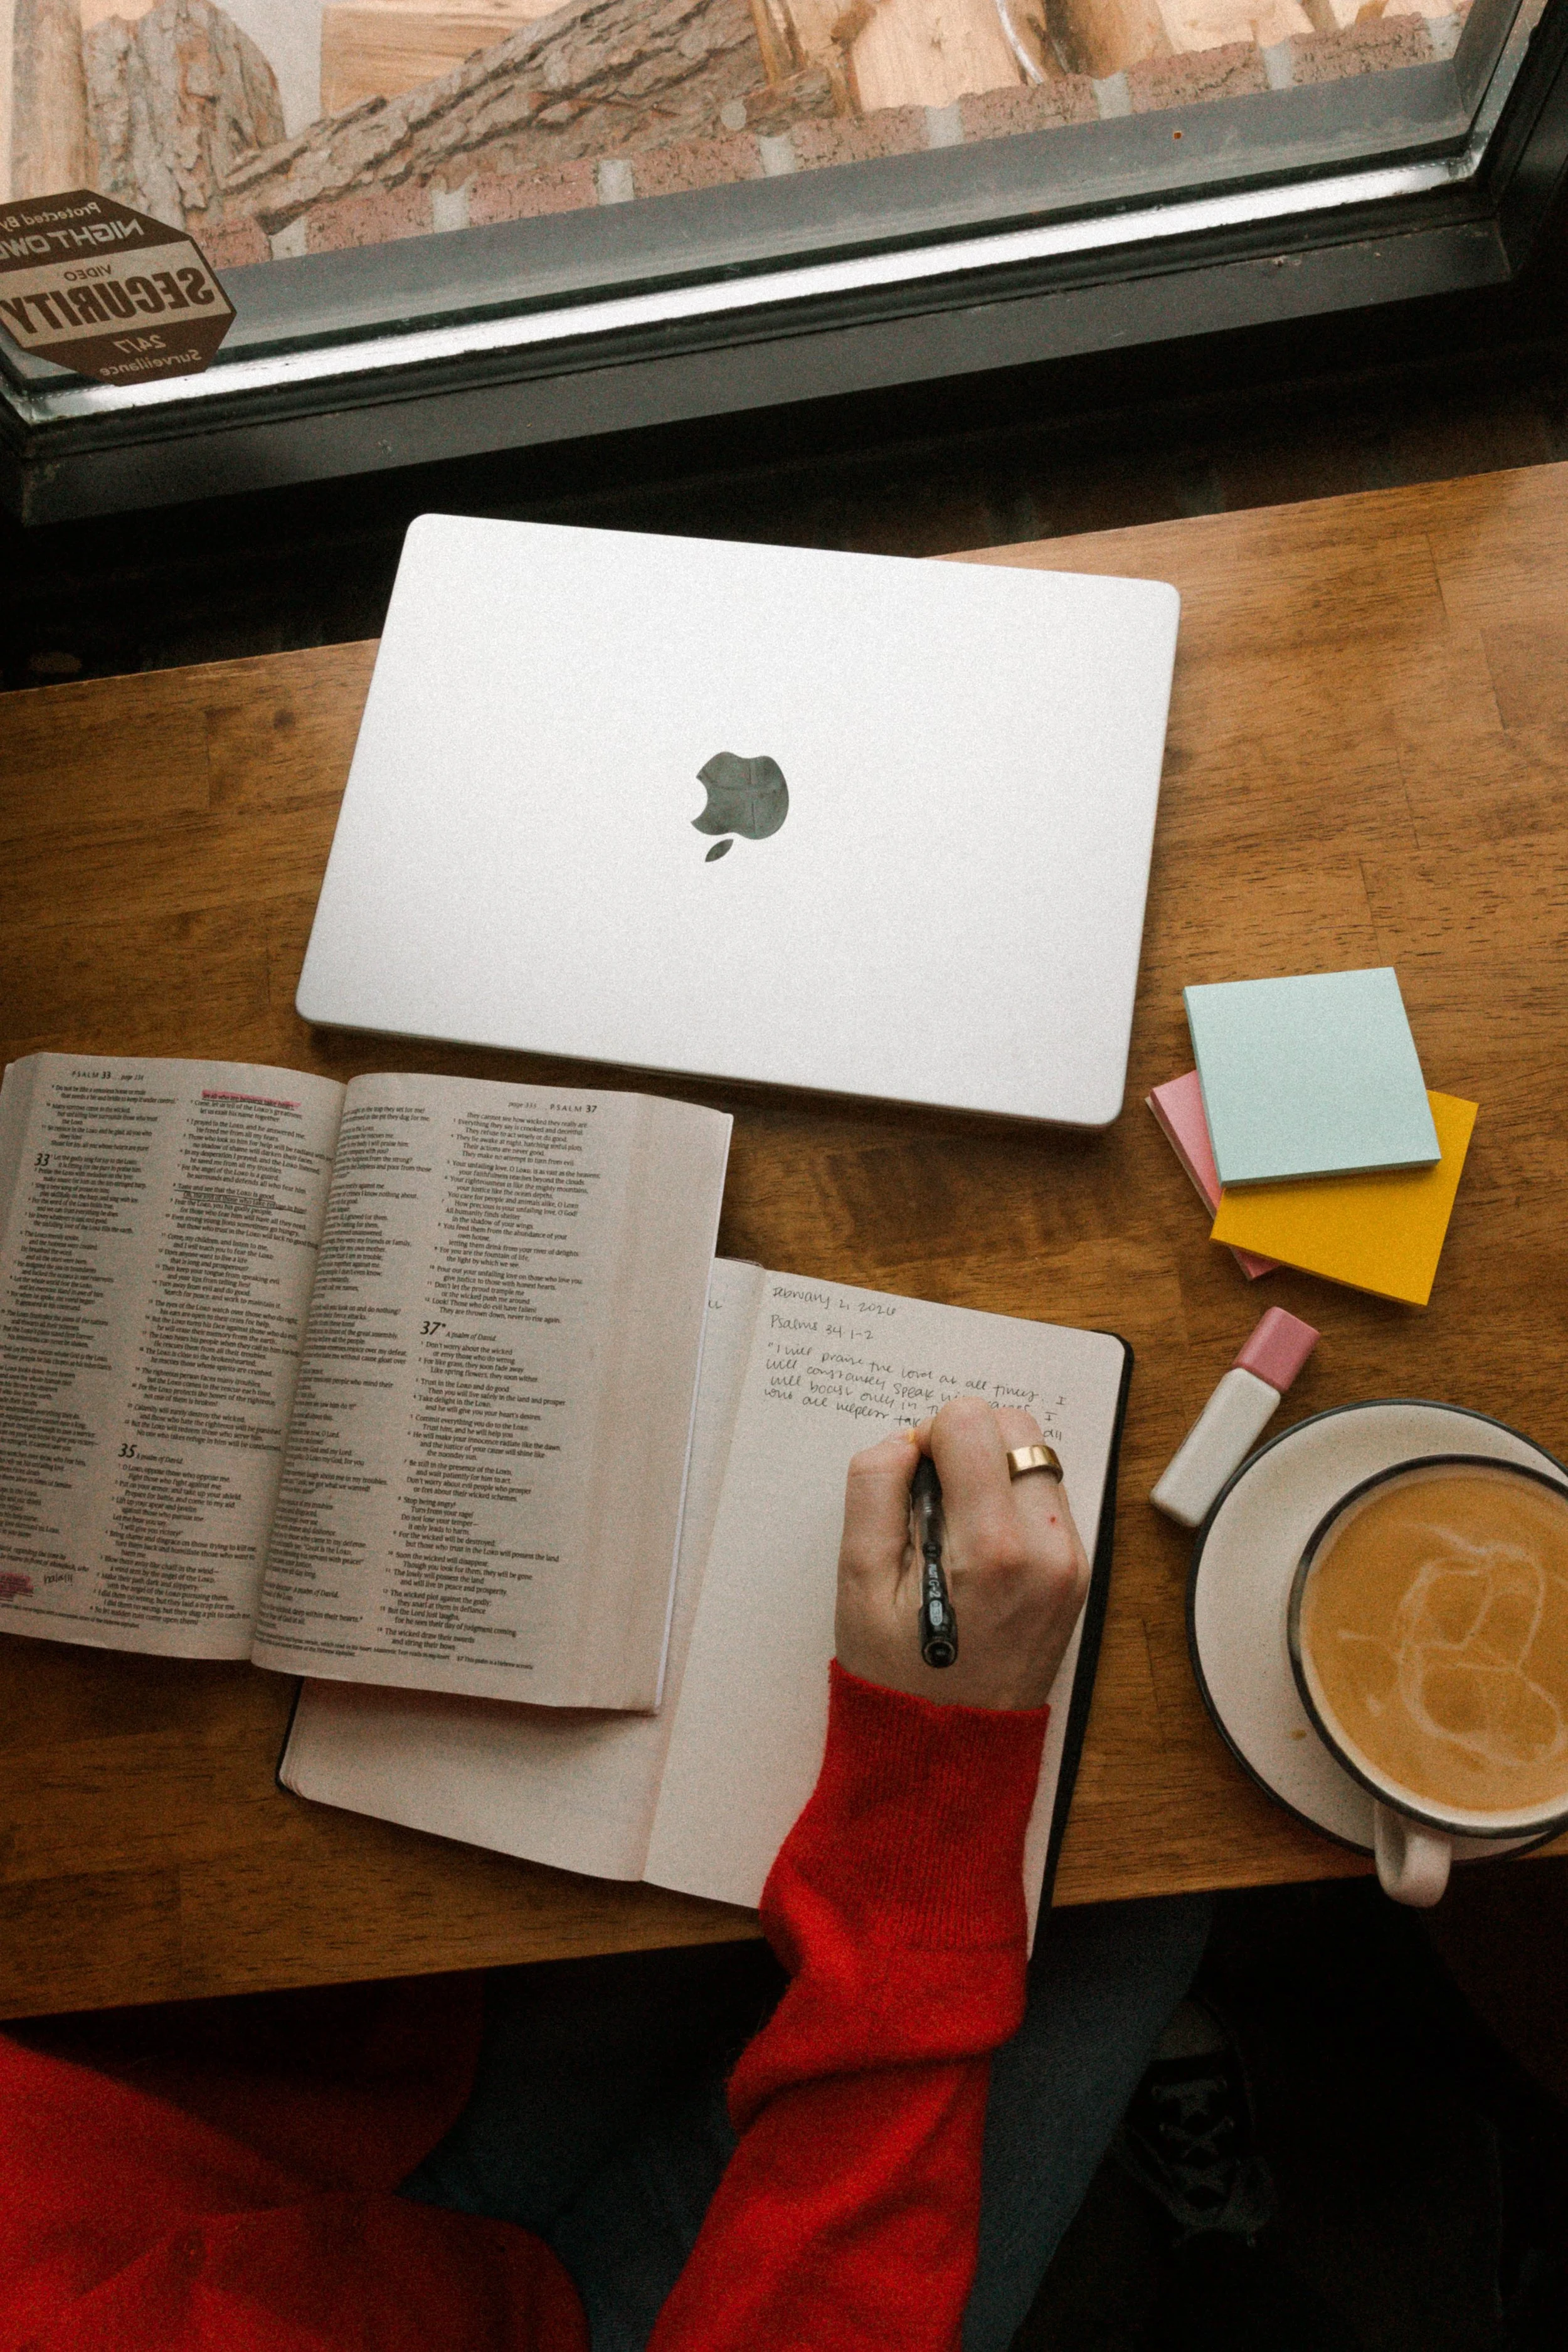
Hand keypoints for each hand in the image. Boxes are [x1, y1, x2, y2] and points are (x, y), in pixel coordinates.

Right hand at [834, 1397, 1090, 1710]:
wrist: (952, 1748)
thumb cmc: (898, 1675)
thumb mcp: (859, 1583)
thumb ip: (875, 1492)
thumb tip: (904, 1442)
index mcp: (992, 1547)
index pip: (971, 1421)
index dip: (929, 1436)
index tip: (913, 1481)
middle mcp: (1047, 1547)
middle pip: (1015, 1426)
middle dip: (967, 1445)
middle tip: (932, 1500)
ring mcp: (1071, 1561)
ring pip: (1036, 1458)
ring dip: (992, 1472)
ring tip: (954, 1530)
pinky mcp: (1078, 1572)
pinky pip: (1047, 1498)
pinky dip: (1011, 1501)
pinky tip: (979, 1550)